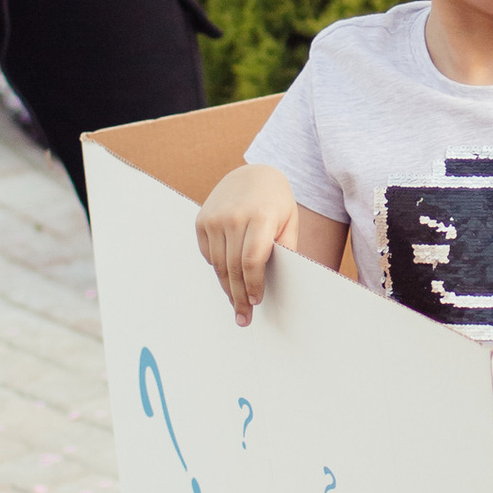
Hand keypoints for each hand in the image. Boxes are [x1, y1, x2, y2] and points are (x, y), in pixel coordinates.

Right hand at [197, 163, 299, 326]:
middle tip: (243, 317)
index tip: (256, 301)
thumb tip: (281, 281)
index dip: (253, 284)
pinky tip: (228, 280)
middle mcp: (234, 217)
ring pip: (218, 264)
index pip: (252, 260)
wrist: (252, 174)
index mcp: (260, 216)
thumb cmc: (276, 202)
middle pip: (233, 267)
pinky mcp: (202, 221)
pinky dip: (218, 269)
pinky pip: (208, 254)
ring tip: (236, 305)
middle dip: (239, 296)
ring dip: (227, 287)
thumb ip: (287, 248)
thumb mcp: (290, 221)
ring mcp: (214, 218)